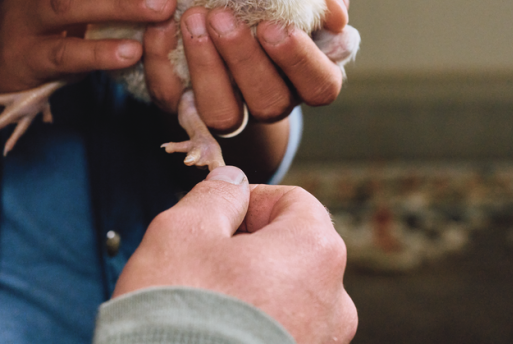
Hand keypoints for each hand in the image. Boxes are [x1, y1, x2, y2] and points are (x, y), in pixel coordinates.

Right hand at [113, 166, 357, 343]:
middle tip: (204, 259)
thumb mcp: (183, 231)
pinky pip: (282, 335)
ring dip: (252, 290)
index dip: (253, 200)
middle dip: (251, 247)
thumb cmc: (178, 316)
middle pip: (295, 250)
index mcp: (316, 252)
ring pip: (289, 297)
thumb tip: (232, 183)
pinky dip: (254, 328)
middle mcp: (334, 303)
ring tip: (205, 304)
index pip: (296, 202)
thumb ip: (216, 196)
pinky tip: (214, 335)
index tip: (219, 215)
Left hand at [143, 0, 351, 130]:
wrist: (227, 10)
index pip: (319, 85)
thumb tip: (336, 14)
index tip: (275, 26)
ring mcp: (229, 108)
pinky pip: (171, 95)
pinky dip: (162, 60)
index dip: (299, 61)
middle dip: (243, 59)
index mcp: (308, 77)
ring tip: (194, 18)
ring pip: (221, 111)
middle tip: (223, 16)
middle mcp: (272, 100)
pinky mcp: (184, 103)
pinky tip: (160, 25)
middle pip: (268, 102)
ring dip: (205, 66)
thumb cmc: (275, 3)